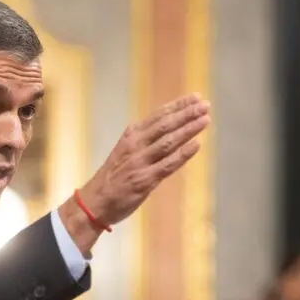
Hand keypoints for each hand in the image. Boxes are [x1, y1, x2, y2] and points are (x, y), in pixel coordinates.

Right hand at [57, 93, 210, 251]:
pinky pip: (167, 165)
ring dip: (188, 129)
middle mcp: (135, 145)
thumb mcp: (125, 151)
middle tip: (205, 105)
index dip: (179, 105)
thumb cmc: (113, 178)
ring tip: (205, 120)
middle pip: (165, 125)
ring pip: (168, 141)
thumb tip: (170, 130)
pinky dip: (182, 154)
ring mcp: (139, 162)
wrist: (94, 202)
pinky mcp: (144, 180)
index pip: (159, 116)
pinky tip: (196, 144)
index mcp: (131, 135)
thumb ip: (145, 141)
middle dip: (187, 114)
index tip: (197, 97)